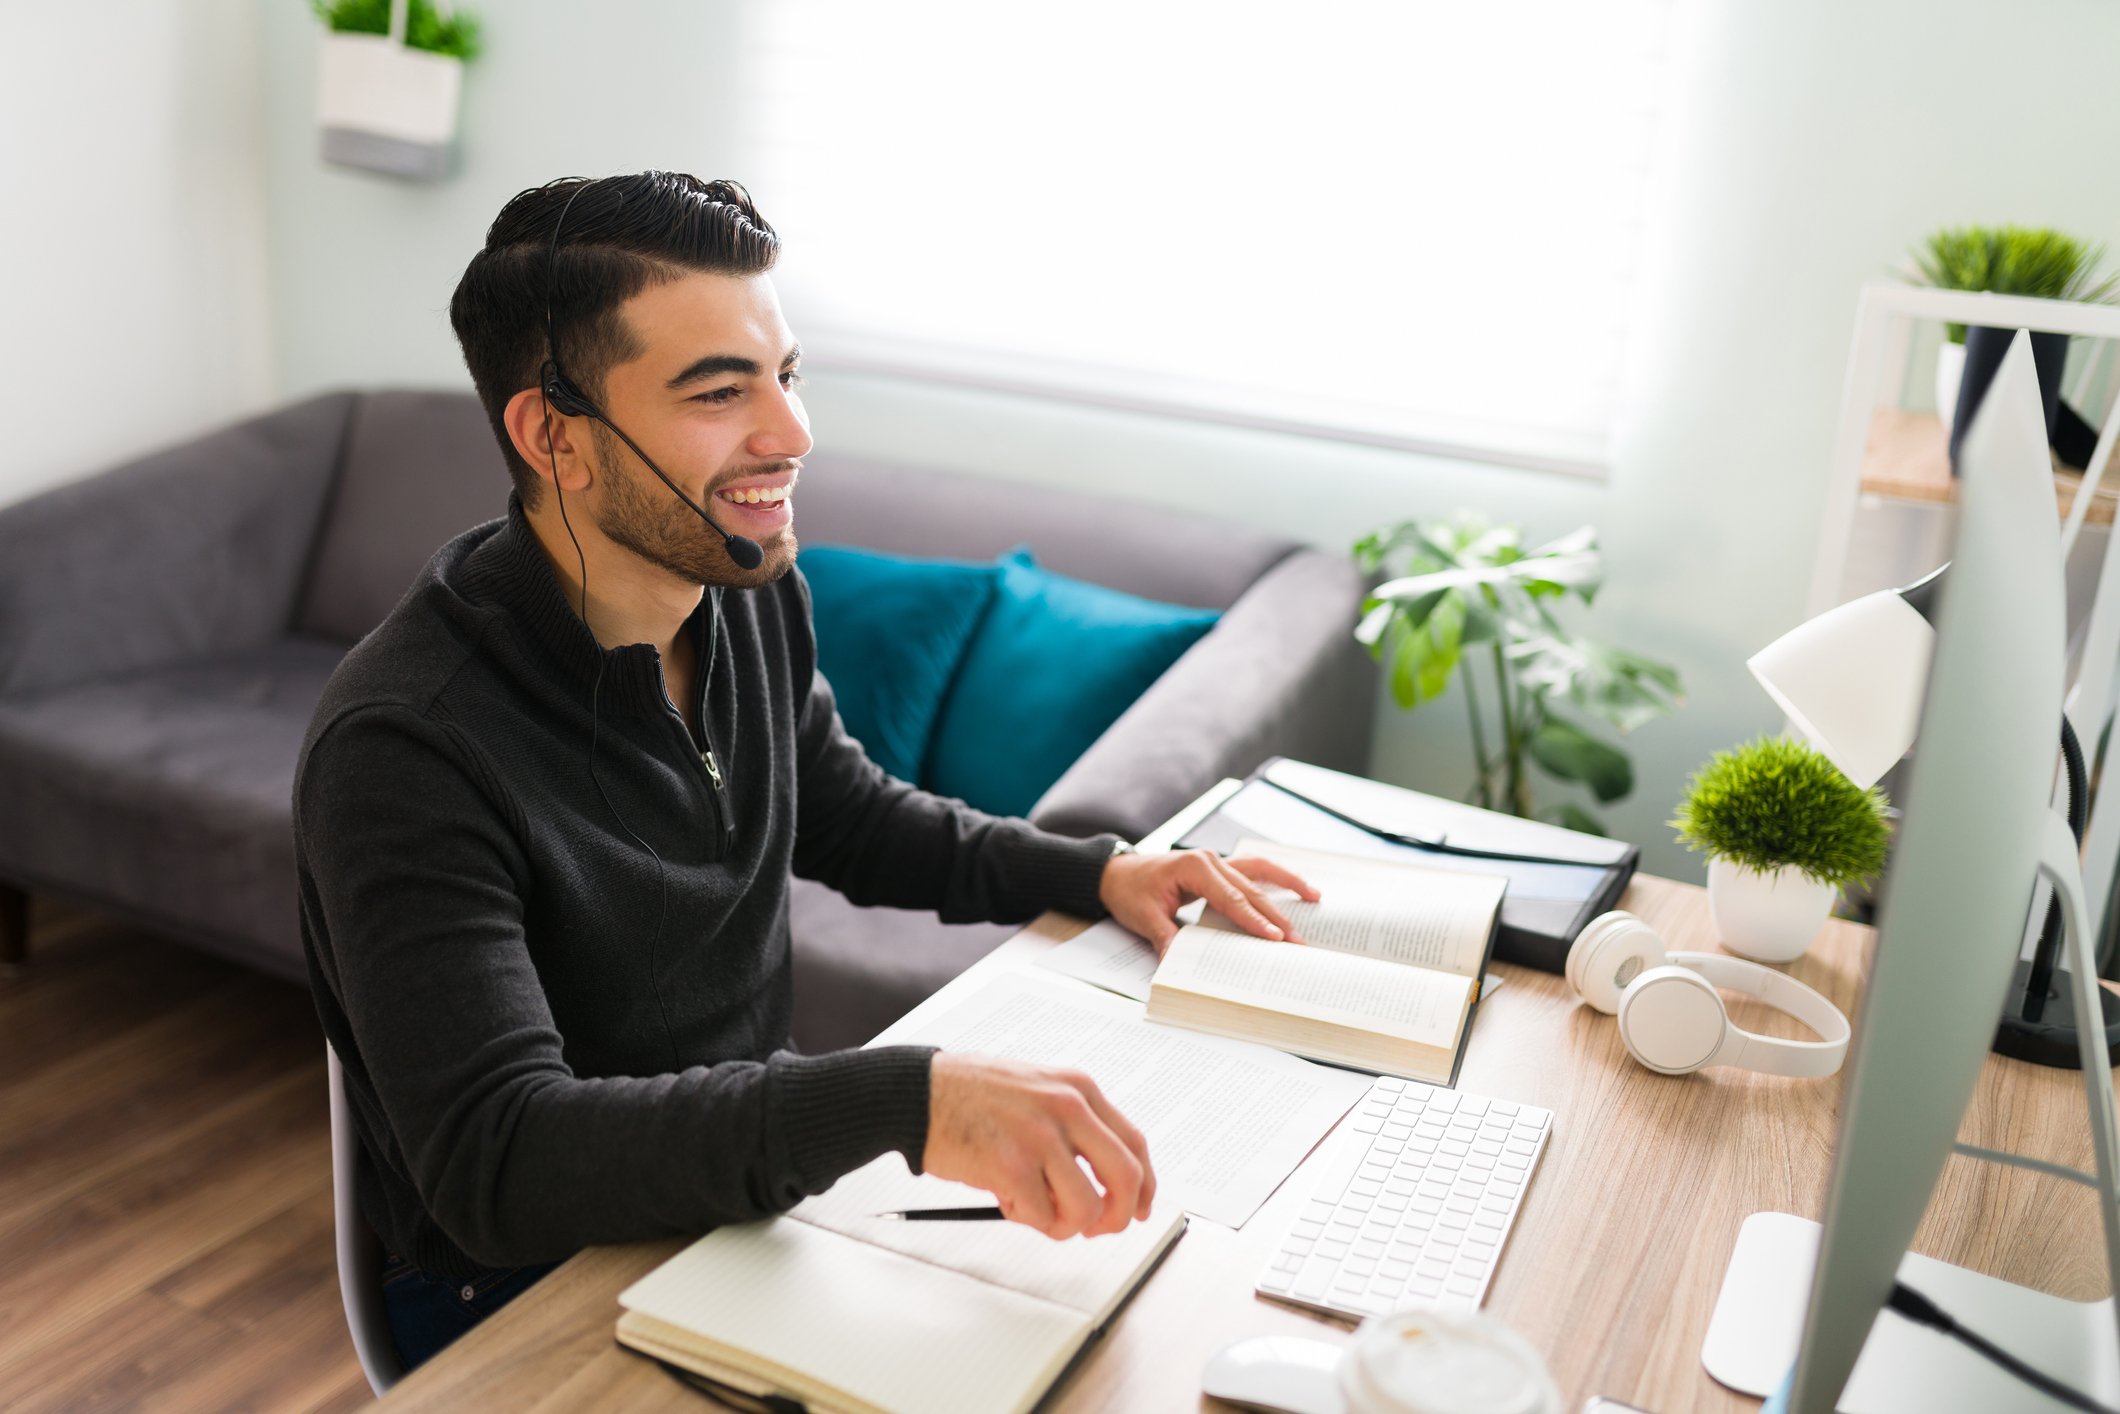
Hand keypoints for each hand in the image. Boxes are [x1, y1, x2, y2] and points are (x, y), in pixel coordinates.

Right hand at [923, 1053, 1154, 1238]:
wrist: (920, 1093)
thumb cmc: (972, 1095)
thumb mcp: (1039, 1090)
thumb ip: (1074, 1126)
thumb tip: (1104, 1181)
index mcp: (1079, 1089)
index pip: (1135, 1144)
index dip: (1144, 1186)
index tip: (1140, 1208)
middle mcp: (1068, 1108)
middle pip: (1125, 1179)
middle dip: (1117, 1217)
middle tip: (1096, 1228)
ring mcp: (1041, 1137)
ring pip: (1086, 1208)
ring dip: (1064, 1224)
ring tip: (1036, 1209)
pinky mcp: (1012, 1165)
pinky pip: (1043, 1218)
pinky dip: (1026, 1219)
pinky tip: (1005, 1198)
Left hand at [1098, 848, 1320, 954]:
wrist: (1116, 873)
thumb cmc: (1130, 891)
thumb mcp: (1144, 916)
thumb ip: (1165, 936)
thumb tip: (1178, 962)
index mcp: (1194, 867)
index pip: (1230, 897)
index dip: (1253, 919)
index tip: (1274, 937)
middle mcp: (1210, 860)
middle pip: (1250, 889)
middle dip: (1276, 915)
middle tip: (1297, 940)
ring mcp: (1216, 861)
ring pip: (1259, 873)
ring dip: (1287, 886)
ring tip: (1315, 897)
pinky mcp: (1218, 869)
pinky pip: (1252, 871)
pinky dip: (1275, 878)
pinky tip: (1296, 888)